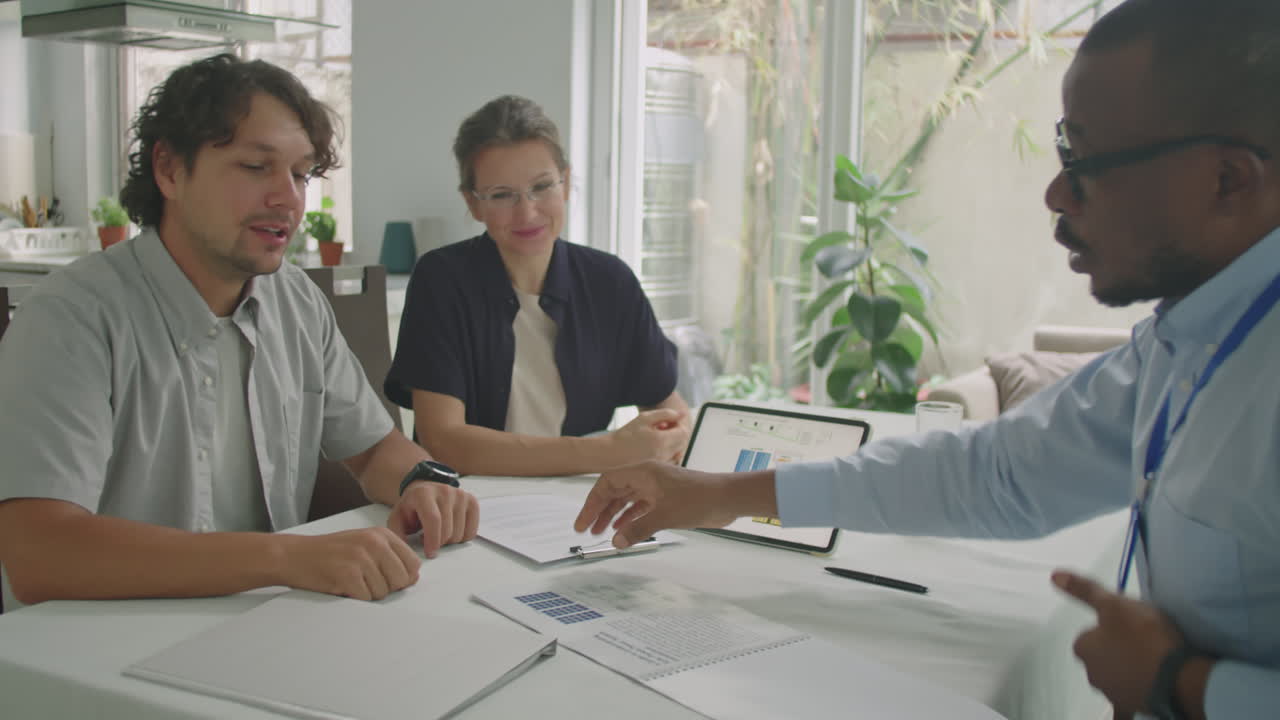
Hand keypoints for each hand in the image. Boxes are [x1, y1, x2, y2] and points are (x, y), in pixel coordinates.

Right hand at [278, 528, 419, 600]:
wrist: (293, 555)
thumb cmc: (329, 553)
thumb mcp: (363, 545)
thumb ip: (390, 557)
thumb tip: (414, 577)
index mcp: (381, 534)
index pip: (413, 564)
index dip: (403, 578)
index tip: (386, 578)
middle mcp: (374, 543)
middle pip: (401, 580)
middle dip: (386, 588)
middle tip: (364, 581)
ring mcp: (361, 558)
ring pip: (383, 592)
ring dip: (368, 594)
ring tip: (350, 581)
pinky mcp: (347, 574)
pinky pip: (365, 598)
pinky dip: (355, 598)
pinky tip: (342, 586)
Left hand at [387, 482, 479, 557]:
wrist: (424, 491)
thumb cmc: (412, 507)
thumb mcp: (397, 518)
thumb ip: (397, 534)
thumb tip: (406, 552)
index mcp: (423, 494)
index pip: (433, 519)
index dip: (432, 540)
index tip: (430, 553)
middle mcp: (444, 491)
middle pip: (448, 530)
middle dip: (439, 543)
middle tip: (429, 540)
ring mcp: (460, 495)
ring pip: (460, 533)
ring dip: (449, 541)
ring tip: (439, 534)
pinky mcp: (471, 501)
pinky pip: (472, 531)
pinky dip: (462, 538)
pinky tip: (451, 531)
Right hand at [573, 461, 749, 547]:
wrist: (727, 498)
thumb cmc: (699, 498)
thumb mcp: (664, 516)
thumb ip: (638, 529)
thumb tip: (616, 542)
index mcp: (643, 472)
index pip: (606, 483)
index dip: (592, 502)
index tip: (583, 522)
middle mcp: (647, 477)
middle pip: (615, 491)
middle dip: (600, 510)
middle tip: (587, 530)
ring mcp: (657, 488)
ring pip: (627, 500)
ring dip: (614, 515)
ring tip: (602, 533)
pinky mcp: (667, 499)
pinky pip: (641, 507)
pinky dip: (630, 518)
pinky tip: (624, 531)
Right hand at [610, 408, 690, 465]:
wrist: (611, 454)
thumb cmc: (625, 436)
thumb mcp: (644, 418)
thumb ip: (665, 414)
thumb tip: (681, 414)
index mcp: (662, 441)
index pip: (683, 432)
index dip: (678, 424)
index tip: (668, 421)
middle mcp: (664, 455)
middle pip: (682, 443)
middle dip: (676, 434)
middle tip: (661, 428)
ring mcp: (662, 464)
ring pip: (678, 452)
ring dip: (673, 444)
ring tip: (657, 438)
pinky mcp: (657, 470)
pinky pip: (671, 461)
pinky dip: (667, 453)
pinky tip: (654, 448)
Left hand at [1053, 570, 1184, 714]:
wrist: (1176, 676)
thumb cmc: (1143, 635)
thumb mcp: (1113, 604)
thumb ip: (1084, 590)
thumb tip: (1053, 575)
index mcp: (1083, 648)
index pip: (1090, 635)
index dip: (1109, 628)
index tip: (1129, 625)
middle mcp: (1091, 674)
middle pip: (1101, 658)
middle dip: (1116, 651)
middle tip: (1143, 643)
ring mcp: (1111, 694)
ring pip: (1115, 679)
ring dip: (1128, 672)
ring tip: (1154, 663)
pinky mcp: (1131, 708)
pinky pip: (1125, 707)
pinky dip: (1129, 703)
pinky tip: (1137, 701)